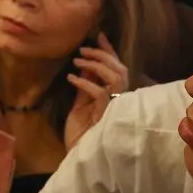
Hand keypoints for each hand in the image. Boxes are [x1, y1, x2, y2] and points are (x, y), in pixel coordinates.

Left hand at [63, 33, 127, 149]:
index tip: (100, 35)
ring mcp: (114, 108)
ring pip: (116, 78)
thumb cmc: (80, 135)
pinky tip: (71, 78)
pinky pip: (100, 93)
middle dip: (104, 55)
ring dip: (97, 65)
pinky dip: (86, 82)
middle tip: (85, 48)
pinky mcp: (106, 115)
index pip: (115, 69)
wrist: (78, 157)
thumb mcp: (80, 106)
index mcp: (112, 97)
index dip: (109, 52)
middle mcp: (118, 101)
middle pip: (120, 70)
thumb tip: (84, 66)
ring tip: (78, 59)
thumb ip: (85, 88)